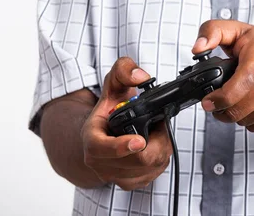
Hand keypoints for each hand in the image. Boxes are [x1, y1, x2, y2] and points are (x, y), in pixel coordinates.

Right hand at [80, 57, 172, 190]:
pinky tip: (154, 145)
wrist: (101, 134)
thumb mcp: (113, 83)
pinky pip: (155, 173)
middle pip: (140, 159)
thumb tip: (140, 76)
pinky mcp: (129, 183)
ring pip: (152, 166)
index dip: (122, 146)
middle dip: (157, 139)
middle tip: (157, 123)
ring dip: (161, 147)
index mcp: (91, 140)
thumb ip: (124, 70)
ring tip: (154, 132)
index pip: (103, 149)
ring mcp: (114, 176)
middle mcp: (100, 163)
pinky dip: (161, 157)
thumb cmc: (108, 110)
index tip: (139, 140)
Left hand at [192, 20, 253, 131]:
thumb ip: (212, 31)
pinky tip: (250, 109)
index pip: (240, 85)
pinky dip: (252, 122)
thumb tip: (198, 46)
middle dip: (223, 111)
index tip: (209, 102)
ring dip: (237, 117)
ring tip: (234, 105)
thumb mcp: (239, 30)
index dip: (221, 98)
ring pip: (250, 120)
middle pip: (242, 108)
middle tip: (216, 106)